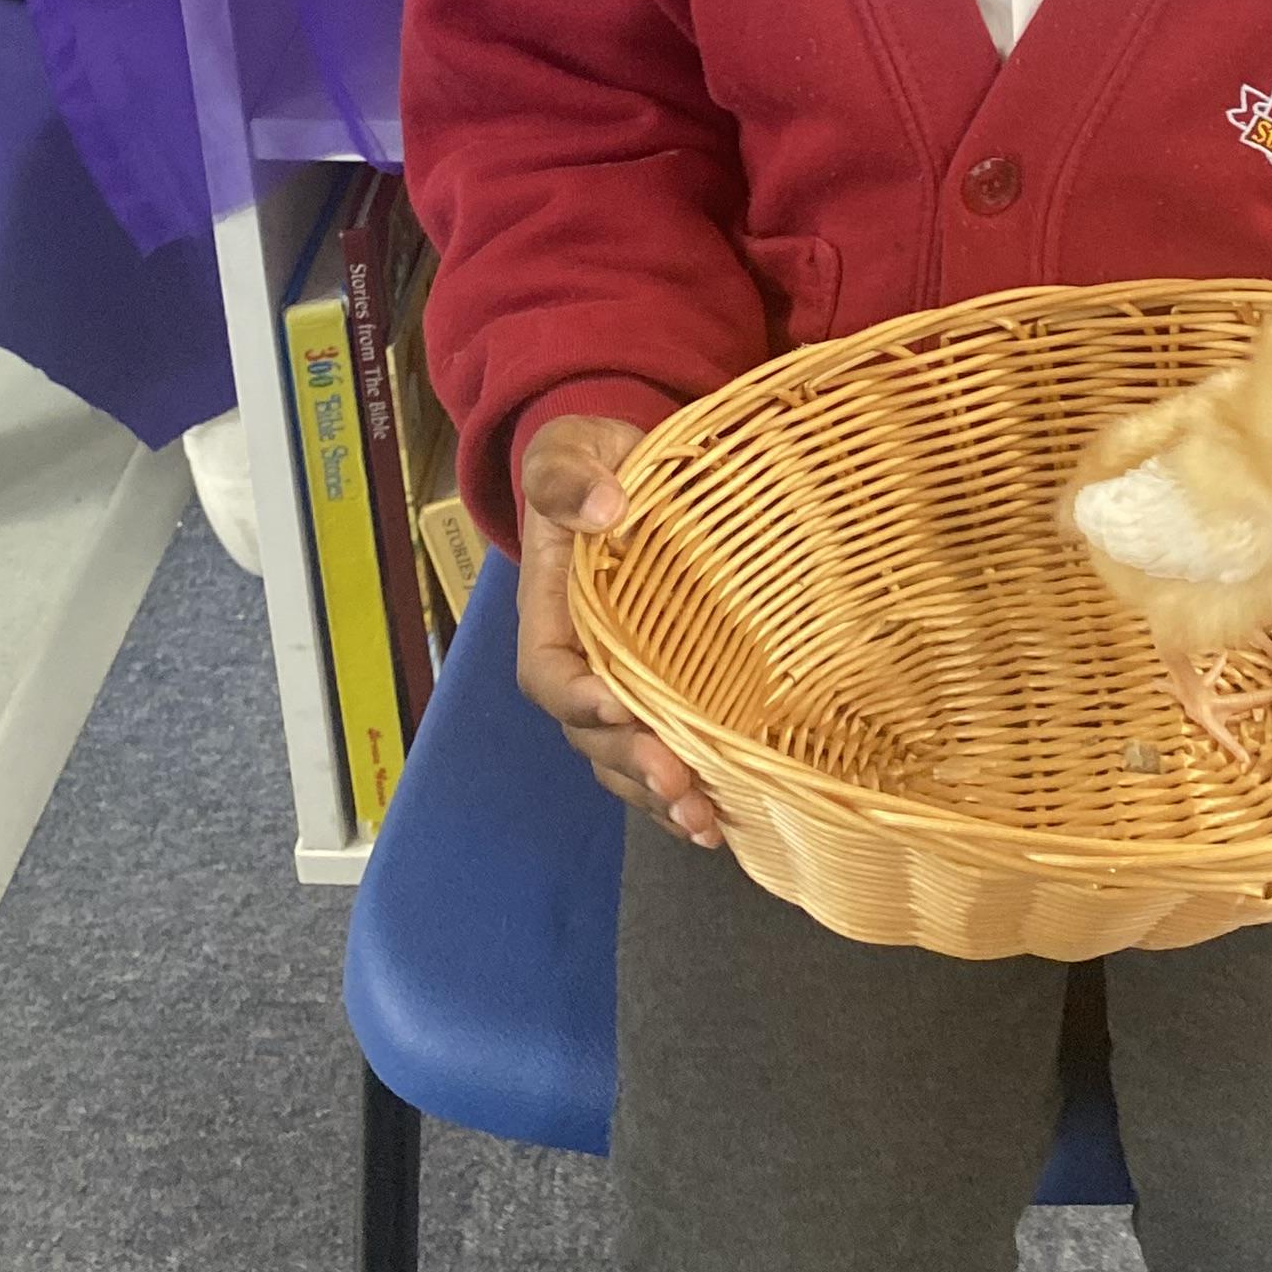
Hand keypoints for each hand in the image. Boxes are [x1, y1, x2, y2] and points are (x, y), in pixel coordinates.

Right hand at [515, 414, 723, 843]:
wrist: (624, 467)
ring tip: (704, 823)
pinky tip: (723, 821)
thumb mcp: (568, 448)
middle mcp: (580, 662)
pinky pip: (661, 752)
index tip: (621, 708)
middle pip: (591, 734)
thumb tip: (602, 509)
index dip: (580, 699)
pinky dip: (686, 790)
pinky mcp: (661, 689)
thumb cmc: (590, 459)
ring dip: (660, 797)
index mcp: (550, 613)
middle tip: (678, 785)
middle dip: (632, 764)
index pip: (549, 673)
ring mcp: (619, 683)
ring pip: (625, 759)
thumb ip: (568, 475)